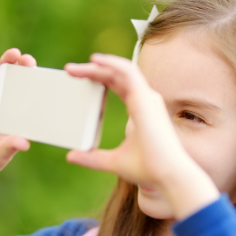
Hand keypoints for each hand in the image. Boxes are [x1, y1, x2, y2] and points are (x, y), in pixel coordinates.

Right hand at [0, 49, 35, 196]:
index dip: (41, 87)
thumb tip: (24, 143)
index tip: (46, 78)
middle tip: (29, 62)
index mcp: (21, 117)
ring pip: (4, 75)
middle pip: (21, 81)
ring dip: (9, 62)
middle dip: (26, 69)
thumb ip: (9, 147)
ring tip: (14, 54)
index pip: (35, 99)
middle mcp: (11, 104)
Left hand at [63, 53, 218, 218]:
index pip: (117, 85)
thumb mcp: (112, 161)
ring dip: (98, 65)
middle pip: (116, 75)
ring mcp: (146, 97)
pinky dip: (111, 64)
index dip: (99, 78)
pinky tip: (94, 61)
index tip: (77, 78)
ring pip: (121, 70)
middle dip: (93, 69)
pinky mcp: (145, 99)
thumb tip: (71, 156)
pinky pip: (128, 72)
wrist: (166, 175)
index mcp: (139, 109)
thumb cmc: (147, 169)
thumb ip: (92, 158)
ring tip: (75, 67)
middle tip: (69, 70)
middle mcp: (144, 100)